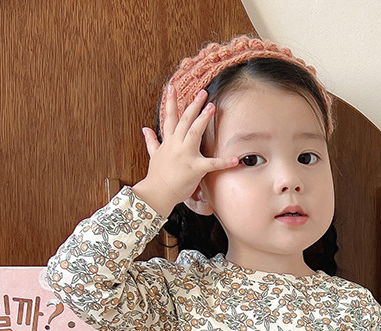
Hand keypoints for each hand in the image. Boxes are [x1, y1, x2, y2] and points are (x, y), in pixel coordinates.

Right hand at [131, 88, 237, 217]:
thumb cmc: (156, 176)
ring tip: (211, 107)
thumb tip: (145, 129)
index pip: (169, 117)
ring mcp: (185, 155)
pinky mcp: (194, 168)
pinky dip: (224, 162)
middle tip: (202, 93)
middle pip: (185, 120)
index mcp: (169, 141)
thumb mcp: (153, 155)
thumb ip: (151, 141)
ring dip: (203, 119)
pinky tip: (235, 159)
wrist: (156, 193)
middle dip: (193, 105)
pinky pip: (211, 164)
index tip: (172, 87)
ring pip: (194, 132)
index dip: (171, 101)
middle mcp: (176, 144)